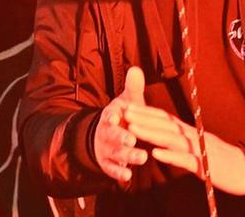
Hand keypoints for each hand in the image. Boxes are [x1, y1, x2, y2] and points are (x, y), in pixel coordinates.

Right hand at [91, 66, 150, 183]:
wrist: (103, 137)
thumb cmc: (121, 118)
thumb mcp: (126, 103)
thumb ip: (132, 89)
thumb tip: (137, 69)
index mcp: (110, 117)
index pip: (109, 116)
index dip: (112, 116)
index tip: (116, 116)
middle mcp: (106, 133)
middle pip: (112, 136)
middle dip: (121, 137)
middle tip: (132, 139)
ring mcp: (106, 149)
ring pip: (115, 153)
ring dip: (126, 156)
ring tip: (141, 157)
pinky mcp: (108, 164)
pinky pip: (112, 169)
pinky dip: (119, 173)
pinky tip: (128, 176)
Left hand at [124, 105, 244, 195]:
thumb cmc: (218, 158)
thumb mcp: (196, 146)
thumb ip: (180, 140)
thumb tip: (162, 135)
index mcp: (189, 131)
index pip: (164, 117)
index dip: (145, 111)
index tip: (126, 105)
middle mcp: (192, 136)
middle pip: (165, 124)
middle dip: (143, 117)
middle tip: (122, 111)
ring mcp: (198, 149)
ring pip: (172, 139)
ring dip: (151, 132)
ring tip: (132, 127)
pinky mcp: (205, 165)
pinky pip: (186, 160)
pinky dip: (171, 156)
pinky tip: (156, 154)